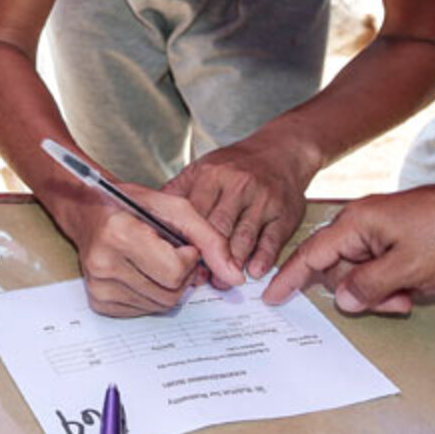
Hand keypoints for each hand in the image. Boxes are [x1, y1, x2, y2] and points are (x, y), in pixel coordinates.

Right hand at [46, 180, 243, 316]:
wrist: (89, 211)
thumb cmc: (132, 204)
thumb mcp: (174, 208)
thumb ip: (210, 239)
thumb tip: (235, 278)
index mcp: (119, 234)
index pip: (175, 272)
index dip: (188, 258)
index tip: (179, 242)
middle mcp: (104, 264)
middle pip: (170, 294)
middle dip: (181, 275)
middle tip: (168, 252)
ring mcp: (99, 287)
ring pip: (161, 306)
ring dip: (168, 286)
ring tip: (154, 260)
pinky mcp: (99, 303)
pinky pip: (145, 310)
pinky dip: (152, 294)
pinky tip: (141, 272)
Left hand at [163, 132, 315, 277]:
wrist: (280, 152)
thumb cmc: (236, 165)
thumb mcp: (203, 168)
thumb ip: (179, 190)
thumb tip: (150, 211)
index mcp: (212, 175)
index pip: (193, 212)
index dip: (186, 238)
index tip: (179, 258)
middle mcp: (238, 186)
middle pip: (218, 228)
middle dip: (208, 256)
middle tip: (201, 278)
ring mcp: (263, 200)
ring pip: (244, 238)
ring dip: (232, 263)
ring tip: (222, 281)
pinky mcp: (285, 214)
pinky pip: (272, 240)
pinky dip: (262, 259)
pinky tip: (253, 271)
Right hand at [263, 182, 434, 313]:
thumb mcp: (406, 269)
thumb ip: (367, 286)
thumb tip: (340, 299)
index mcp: (353, 225)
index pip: (310, 255)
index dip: (290, 278)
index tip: (270, 296)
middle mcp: (359, 223)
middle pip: (340, 268)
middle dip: (364, 292)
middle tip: (399, 302)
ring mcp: (377, 227)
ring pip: (363, 270)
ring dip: (384, 288)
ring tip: (416, 291)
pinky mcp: (394, 233)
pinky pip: (381, 263)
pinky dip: (396, 277)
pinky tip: (422, 279)